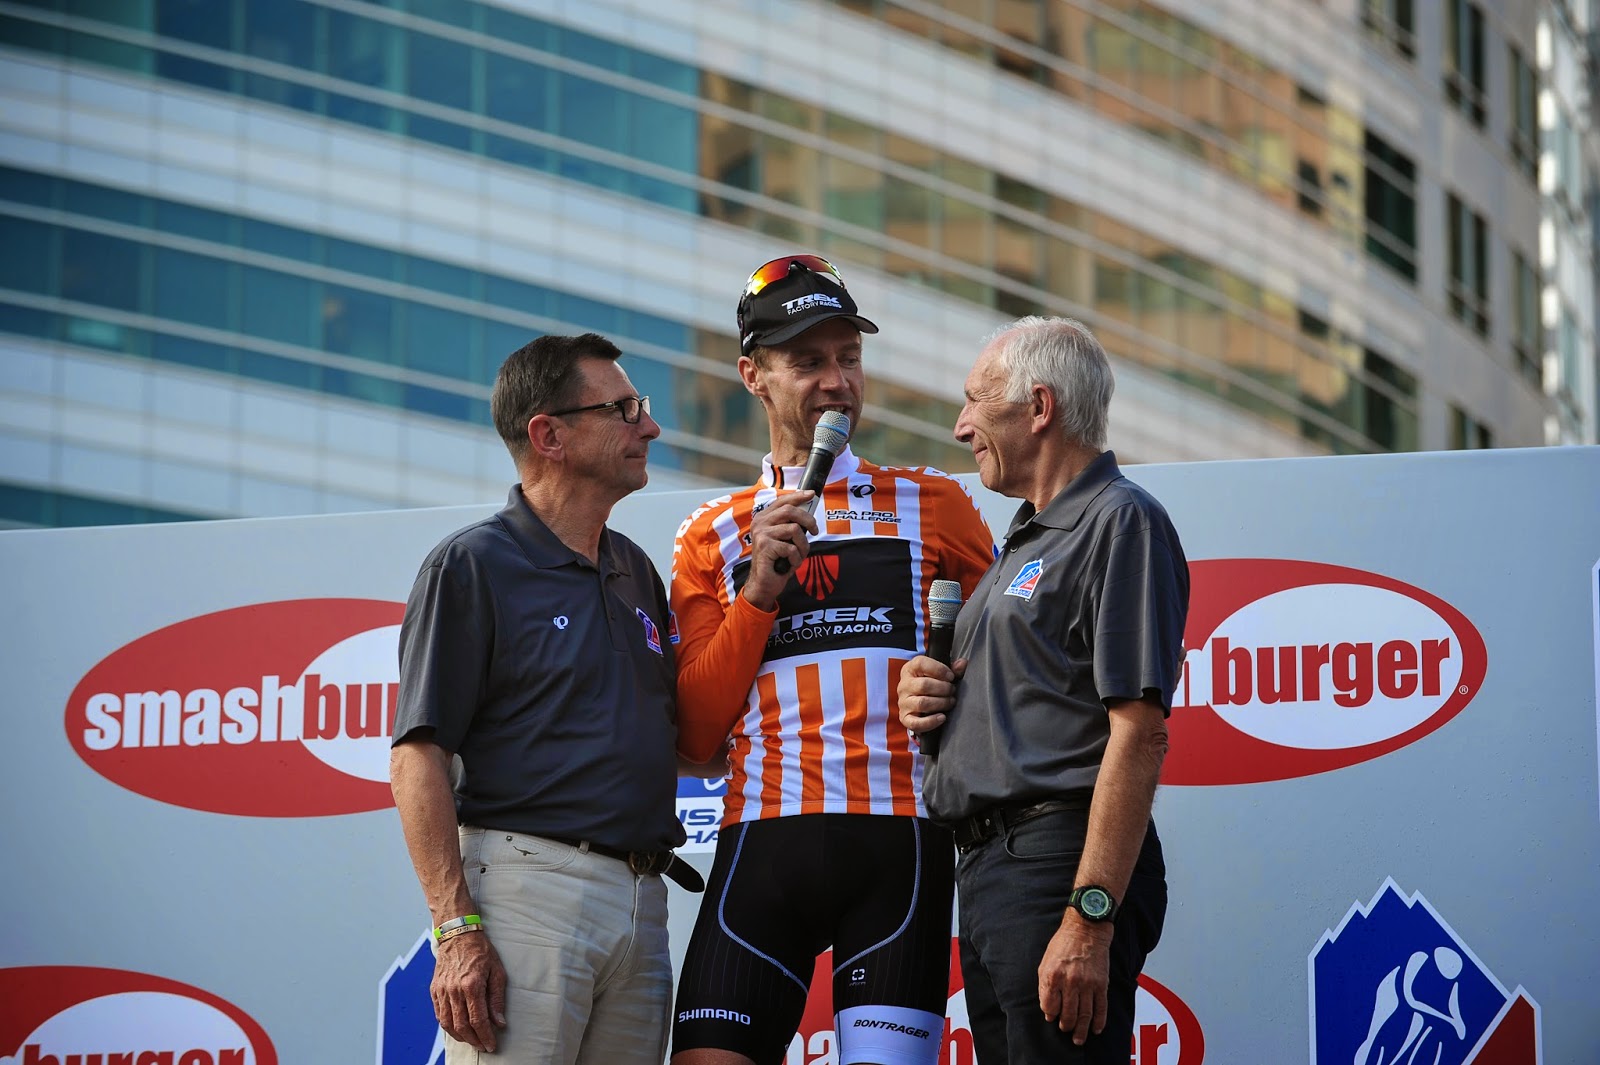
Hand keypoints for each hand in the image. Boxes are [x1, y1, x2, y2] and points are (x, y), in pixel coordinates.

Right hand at [431, 930, 507, 1051]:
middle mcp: (454, 990)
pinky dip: (448, 1025)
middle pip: (462, 1026)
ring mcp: (441, 990)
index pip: (478, 1020)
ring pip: (447, 1023)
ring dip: (460, 1036)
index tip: (491, 1045)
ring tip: (472, 1040)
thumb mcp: (497, 971)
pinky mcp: (434, 989)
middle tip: (483, 1046)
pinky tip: (458, 1028)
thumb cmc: (481, 951)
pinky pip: (439, 1014)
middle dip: (474, 1040)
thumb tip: (500, 1023)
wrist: (458, 934)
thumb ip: (497, 999)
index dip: (485, 1036)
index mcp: (471, 985)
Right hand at [741, 490, 817, 609]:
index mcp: (764, 518)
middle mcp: (760, 523)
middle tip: (815, 531)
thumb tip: (808, 513)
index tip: (811, 494)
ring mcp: (761, 533)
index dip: (798, 496)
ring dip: (802, 545)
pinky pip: (791, 548)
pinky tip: (790, 564)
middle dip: (808, 520)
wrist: (764, 583)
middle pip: (790, 511)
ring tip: (798, 555)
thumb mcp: (785, 539)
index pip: (782, 501)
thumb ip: (791, 525)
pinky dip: (796, 558)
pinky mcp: (764, 546)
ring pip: (794, 530)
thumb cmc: (777, 561)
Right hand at [897, 655, 964, 736]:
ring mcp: (903, 702)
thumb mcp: (938, 674)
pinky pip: (916, 723)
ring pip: (922, 703)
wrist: (917, 703)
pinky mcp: (905, 718)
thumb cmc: (930, 684)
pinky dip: (931, 722)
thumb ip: (952, 669)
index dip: (939, 669)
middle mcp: (904, 685)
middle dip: (943, 689)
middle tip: (952, 691)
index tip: (951, 676)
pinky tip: (942, 717)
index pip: (920, 663)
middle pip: (924, 685)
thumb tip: (963, 663)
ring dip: (941, 703)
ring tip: (950, 702)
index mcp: (910, 669)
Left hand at [1038, 914, 1113, 1044]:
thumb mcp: (1045, 962)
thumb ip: (1044, 987)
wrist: (1086, 930)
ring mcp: (1087, 984)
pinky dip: (1099, 1021)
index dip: (1050, 1014)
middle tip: (1065, 1030)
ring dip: (1081, 1029)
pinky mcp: (1101, 984)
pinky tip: (1096, 1029)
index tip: (1052, 1017)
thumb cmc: (1063, 944)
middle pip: (1067, 1014)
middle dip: (1065, 1026)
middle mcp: (1070, 982)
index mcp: (1053, 976)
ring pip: (1084, 1015)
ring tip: (1078, 1038)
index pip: (1049, 1006)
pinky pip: (1101, 1007)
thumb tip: (1048, 1010)